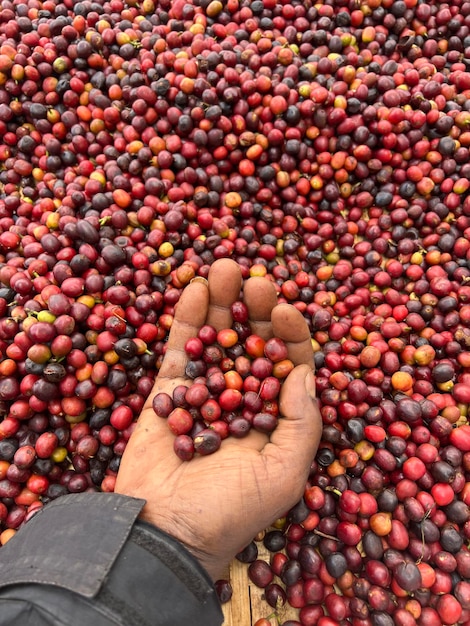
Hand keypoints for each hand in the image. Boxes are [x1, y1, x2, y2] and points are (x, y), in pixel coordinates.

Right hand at [115, 259, 321, 580]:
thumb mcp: (284, 475)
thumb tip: (303, 372)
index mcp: (274, 419)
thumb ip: (302, 423)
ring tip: (225, 267)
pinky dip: (187, 320)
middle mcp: (242, 401)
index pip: (288, 365)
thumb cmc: (229, 513)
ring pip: (217, 339)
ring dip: (223, 303)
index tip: (284, 309)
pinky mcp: (167, 393)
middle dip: (256, 310)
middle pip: (252, 344)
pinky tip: (196, 289)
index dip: (290, 335)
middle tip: (255, 279)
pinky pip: (179, 350)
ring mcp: (204, 394)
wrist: (162, 536)